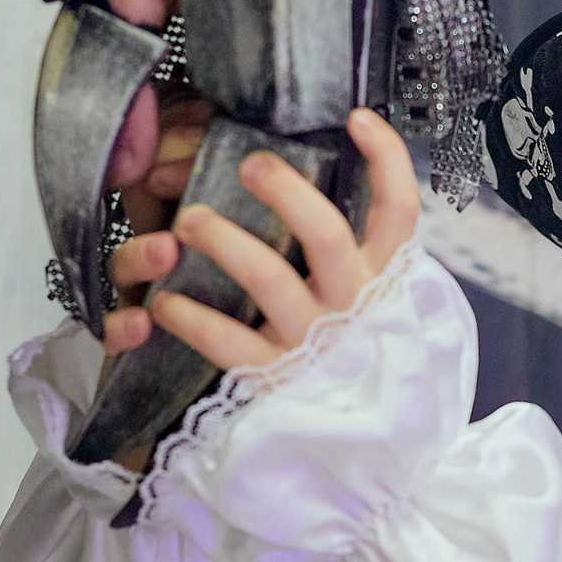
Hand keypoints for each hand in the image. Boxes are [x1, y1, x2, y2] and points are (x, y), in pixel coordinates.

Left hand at [103, 109, 421, 370]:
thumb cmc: (352, 350)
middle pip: (325, 233)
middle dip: (286, 191)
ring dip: (223, 239)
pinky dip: (189, 317)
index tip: (356, 116)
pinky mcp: (275, 378)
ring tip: (188, 220)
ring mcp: (314, 341)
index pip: (400, 210)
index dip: (385, 158)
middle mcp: (353, 304)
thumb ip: (355, 249)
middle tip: (250, 162)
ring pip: (269, 278)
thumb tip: (324, 174)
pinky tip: (162, 302)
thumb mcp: (370, 297)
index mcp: (382, 277)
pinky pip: (226, 341)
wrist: (358, 445)